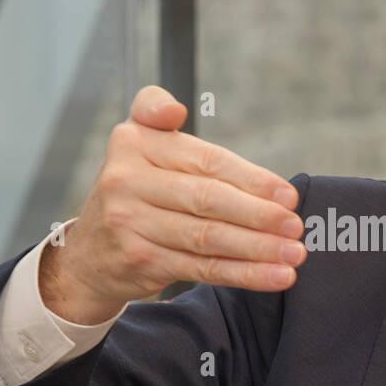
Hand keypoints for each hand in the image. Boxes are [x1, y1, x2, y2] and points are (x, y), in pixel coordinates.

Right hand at [39, 85, 305, 322]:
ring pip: (208, 237)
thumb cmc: (135, 192)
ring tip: (294, 253)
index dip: (252, 178)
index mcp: (134, 143)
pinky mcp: (141, 261)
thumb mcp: (138, 144)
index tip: (288, 195)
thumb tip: (176, 108)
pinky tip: (275, 276)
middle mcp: (126, 181)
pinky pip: (203, 267)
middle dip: (260, 215)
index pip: (206, 160)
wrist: (90, 254)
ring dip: (259, 248)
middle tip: (296, 226)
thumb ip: (156, 111)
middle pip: (208, 199)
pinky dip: (244, 273)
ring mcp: (130, 223)